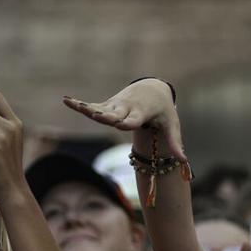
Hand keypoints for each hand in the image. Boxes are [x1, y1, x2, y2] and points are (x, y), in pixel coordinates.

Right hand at [62, 78, 186, 162]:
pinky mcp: (108, 104)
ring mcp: (115, 106)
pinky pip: (92, 105)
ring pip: (100, 109)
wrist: (153, 88)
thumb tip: (184, 161)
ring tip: (75, 105)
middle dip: (105, 116)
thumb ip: (175, 143)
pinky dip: (79, 104)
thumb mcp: (171, 125)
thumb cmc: (163, 111)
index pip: (133, 120)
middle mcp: (126, 109)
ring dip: (87, 107)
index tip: (119, 124)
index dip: (127, 122)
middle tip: (94, 114)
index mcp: (141, 114)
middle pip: (114, 115)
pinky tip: (66, 100)